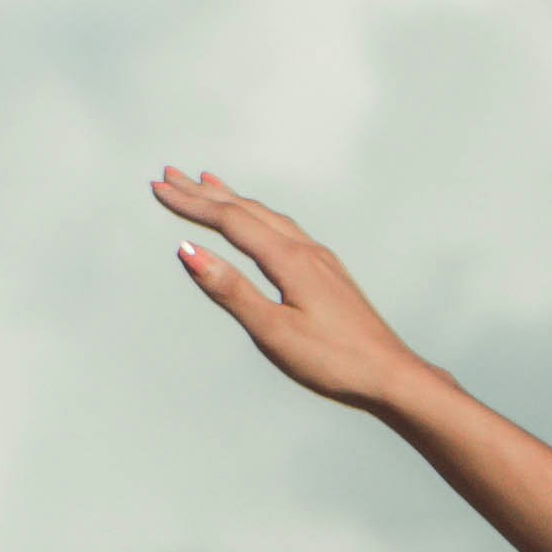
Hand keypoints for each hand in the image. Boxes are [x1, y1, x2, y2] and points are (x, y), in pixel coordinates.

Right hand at [152, 166, 415, 407]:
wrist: (393, 376)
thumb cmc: (335, 361)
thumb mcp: (273, 331)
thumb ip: (230, 290)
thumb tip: (190, 252)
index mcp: (289, 260)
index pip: (229, 221)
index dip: (191, 204)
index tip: (158, 188)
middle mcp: (305, 250)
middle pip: (246, 210)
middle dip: (205, 194)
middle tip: (170, 175)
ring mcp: (321, 259)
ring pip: (268, 216)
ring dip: (233, 199)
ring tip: (208, 184)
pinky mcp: (330, 273)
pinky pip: (286, 230)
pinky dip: (260, 216)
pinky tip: (259, 221)